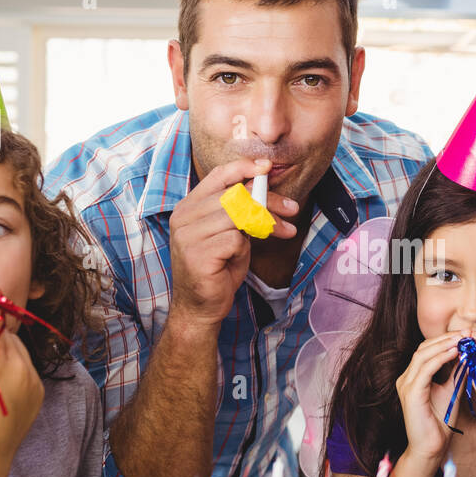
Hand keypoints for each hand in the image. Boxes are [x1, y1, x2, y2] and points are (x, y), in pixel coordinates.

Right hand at [168, 158, 299, 326]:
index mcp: (189, 207)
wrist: (200, 308)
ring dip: (264, 224)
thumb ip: (243, 212)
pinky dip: (243, 248)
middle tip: (292, 209)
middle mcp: (183, 217)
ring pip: (237, 214)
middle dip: (268, 200)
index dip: (243, 168)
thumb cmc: (218, 269)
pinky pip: (234, 239)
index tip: (267, 168)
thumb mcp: (232, 234)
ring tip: (280, 233)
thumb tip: (268, 188)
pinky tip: (236, 260)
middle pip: (234, 194)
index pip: (217, 176)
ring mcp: (187, 235)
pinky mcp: (197, 254)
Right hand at [395, 332, 463, 471]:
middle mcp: (405, 378)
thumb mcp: (451, 391)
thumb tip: (469, 355)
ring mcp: (405, 384)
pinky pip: (426, 368)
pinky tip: (456, 352)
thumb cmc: (440, 423)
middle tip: (467, 332)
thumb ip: (456, 373)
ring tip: (463, 338)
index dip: (446, 340)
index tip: (467, 335)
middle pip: (424, 348)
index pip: (427, 350)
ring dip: (445, 344)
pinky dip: (441, 358)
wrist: (431, 448)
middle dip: (446, 338)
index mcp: (413, 377)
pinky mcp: (411, 393)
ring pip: (424, 355)